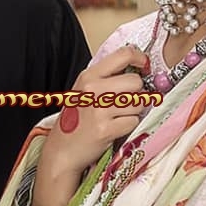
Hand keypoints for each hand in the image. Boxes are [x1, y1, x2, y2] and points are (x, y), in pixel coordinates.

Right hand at [33, 46, 148, 205]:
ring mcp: (99, 110)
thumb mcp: (83, 90)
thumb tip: (136, 68)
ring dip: (133, 111)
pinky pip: (133, 121)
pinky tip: (115, 128)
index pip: (123, 55)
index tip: (144, 67)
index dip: (140, 59)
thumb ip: (105, 78)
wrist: (62, 150)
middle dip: (136, 92)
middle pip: (136, 81)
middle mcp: (93, 89)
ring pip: (138, 103)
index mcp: (88, 76)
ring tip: (116, 117)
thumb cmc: (75, 120)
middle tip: (126, 101)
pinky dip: (128, 126)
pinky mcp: (106, 129)